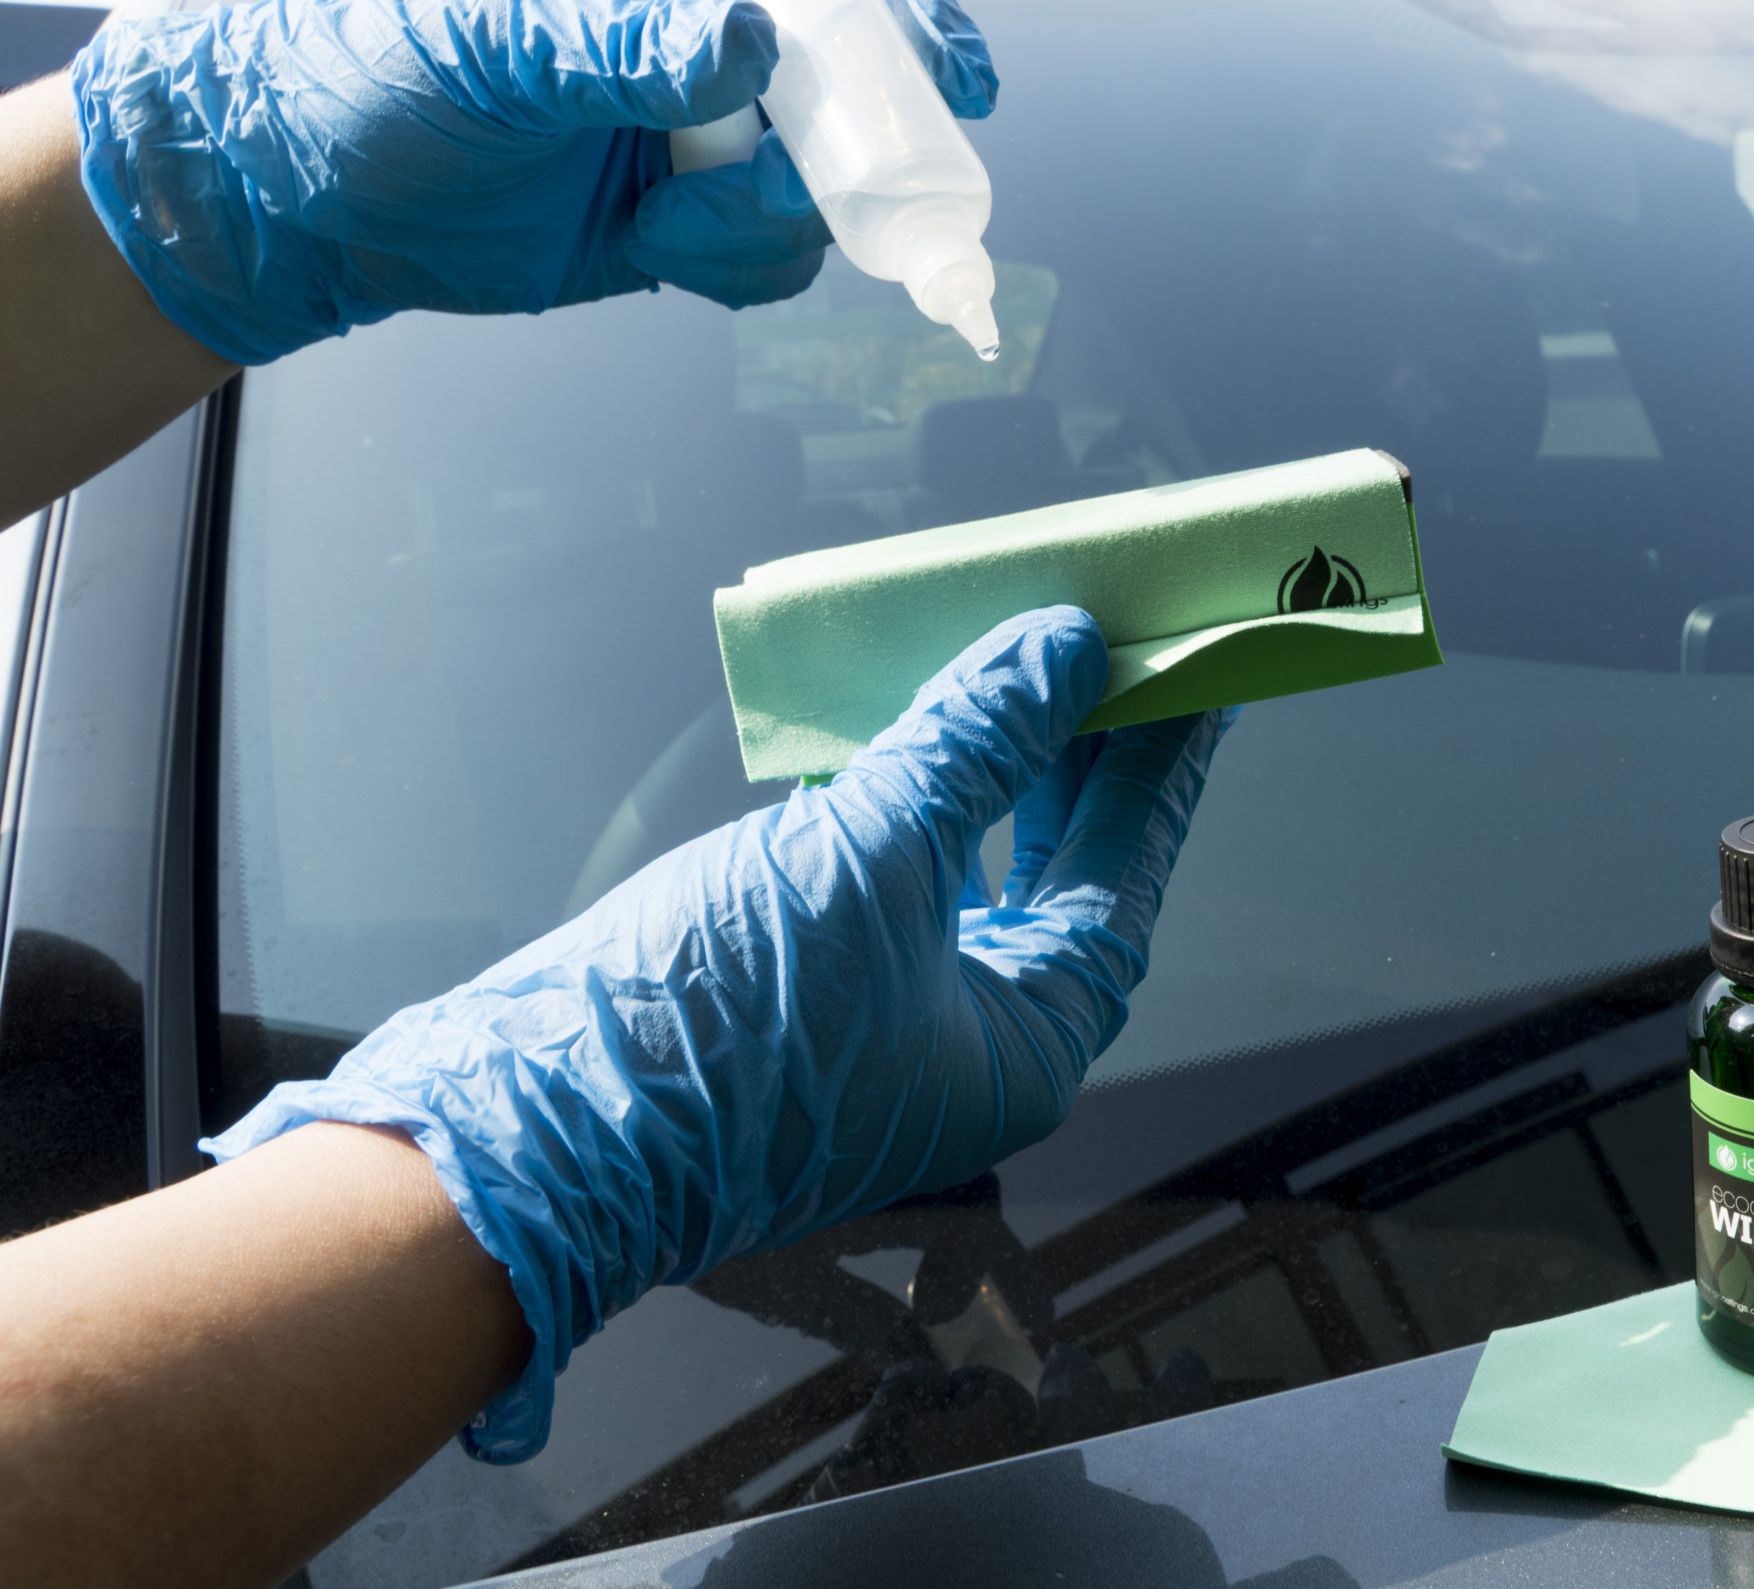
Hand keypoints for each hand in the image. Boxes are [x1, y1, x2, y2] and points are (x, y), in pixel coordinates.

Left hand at [69, 0, 995, 363]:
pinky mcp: (690, 226)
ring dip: (773, 225)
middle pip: (855, 88)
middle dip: (859, 151)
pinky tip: (657, 254)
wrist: (316, 193)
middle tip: (821, 189)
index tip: (955, 78)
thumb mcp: (500, 38)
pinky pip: (774, 258)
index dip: (907, 9)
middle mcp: (707, 43)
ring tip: (672, 223)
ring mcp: (706, 140)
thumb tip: (743, 47)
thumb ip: (628, 46)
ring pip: (824, 192)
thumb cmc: (384, 67)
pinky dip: (738, 271)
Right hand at [206, 608, 1229, 1461]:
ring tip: (1015, 652)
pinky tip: (904, 709)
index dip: (1161, 763)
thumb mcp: (876, 857)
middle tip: (1110, 640)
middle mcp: (973, 1035)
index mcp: (1030, 1041)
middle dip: (1081, 750)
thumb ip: (978, 745)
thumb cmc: (725, 1029)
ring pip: (969, 860)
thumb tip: (1058, 653)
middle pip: (1059, 864)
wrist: (543, 1131)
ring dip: (988, 757)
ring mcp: (888, 1010)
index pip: (1125, 871)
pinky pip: (886, 864)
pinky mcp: (805, 978)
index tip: (1194, 670)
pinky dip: (899, 785)